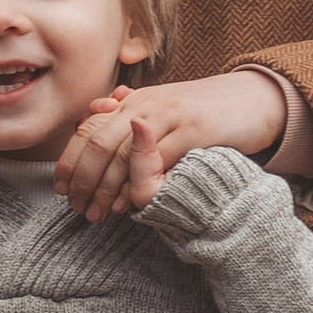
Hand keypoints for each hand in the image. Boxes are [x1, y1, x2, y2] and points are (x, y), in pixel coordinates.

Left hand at [55, 69, 286, 223]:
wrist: (252, 99)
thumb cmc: (203, 112)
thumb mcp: (162, 108)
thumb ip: (129, 112)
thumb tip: (94, 110)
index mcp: (135, 101)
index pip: (89, 129)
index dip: (70, 160)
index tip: (61, 188)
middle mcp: (147, 105)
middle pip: (100, 143)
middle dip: (84, 180)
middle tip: (78, 207)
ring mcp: (170, 117)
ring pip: (124, 154)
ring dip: (108, 188)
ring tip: (100, 212)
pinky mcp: (194, 133)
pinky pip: (159, 162)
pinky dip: (141, 185)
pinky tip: (132, 204)